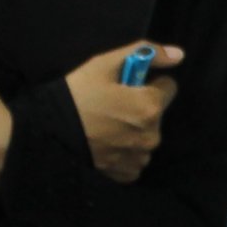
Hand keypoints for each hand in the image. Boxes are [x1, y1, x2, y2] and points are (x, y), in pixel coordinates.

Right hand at [63, 42, 183, 184]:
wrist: (46, 134)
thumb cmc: (76, 94)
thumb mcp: (105, 63)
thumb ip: (145, 52)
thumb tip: (179, 55)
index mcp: (150, 107)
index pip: (169, 87)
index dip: (148, 82)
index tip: (128, 85)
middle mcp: (151, 135)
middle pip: (156, 114)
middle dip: (140, 107)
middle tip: (111, 104)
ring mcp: (139, 157)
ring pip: (146, 136)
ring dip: (133, 130)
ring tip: (105, 125)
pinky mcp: (126, 173)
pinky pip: (135, 158)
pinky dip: (125, 151)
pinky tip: (105, 143)